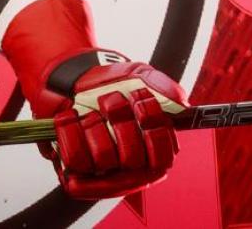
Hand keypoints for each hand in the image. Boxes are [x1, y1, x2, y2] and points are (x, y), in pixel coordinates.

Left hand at [38, 52, 186, 199]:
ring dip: (95, 122)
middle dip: (121, 120)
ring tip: (91, 111)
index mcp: (152, 153)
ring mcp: (103, 174)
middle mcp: (131, 170)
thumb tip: (180, 101)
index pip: (162, 158)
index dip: (154, 130)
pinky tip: (72, 117)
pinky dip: (71, 129)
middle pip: (132, 157)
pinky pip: (75, 157)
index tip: (143, 104)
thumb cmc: (112, 86)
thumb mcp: (139, 77)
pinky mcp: (76, 172)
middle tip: (113, 101)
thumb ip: (162, 85)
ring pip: (103, 156)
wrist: (73, 81)